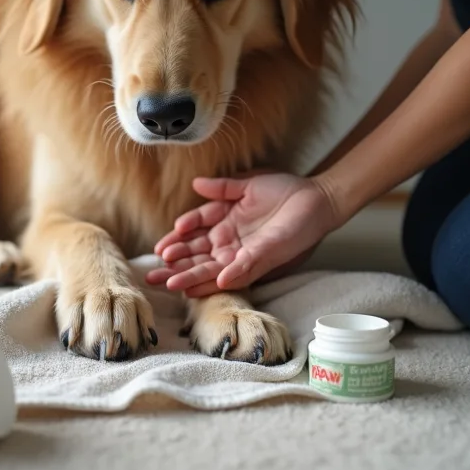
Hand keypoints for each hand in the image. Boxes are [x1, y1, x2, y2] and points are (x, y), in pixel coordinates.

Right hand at [146, 173, 340, 296]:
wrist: (316, 197)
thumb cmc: (283, 191)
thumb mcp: (247, 185)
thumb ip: (222, 187)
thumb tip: (196, 184)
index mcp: (224, 224)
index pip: (193, 234)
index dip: (176, 241)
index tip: (161, 247)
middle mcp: (230, 242)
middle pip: (197, 257)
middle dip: (175, 267)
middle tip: (152, 276)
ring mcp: (245, 252)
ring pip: (213, 268)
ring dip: (193, 277)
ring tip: (172, 284)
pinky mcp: (263, 257)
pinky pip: (244, 269)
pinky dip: (231, 275)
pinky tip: (218, 280)